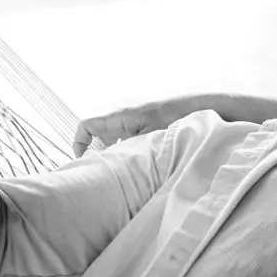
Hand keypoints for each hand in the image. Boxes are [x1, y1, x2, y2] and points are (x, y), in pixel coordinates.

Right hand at [70, 95, 213, 157]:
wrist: (197, 104)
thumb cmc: (175, 117)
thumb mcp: (149, 137)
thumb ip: (129, 150)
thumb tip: (113, 166)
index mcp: (120, 115)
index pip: (86, 124)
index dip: (78, 142)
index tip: (83, 159)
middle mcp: (122, 115)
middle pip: (97, 133)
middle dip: (96, 152)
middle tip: (103, 171)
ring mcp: (132, 119)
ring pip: (112, 137)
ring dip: (112, 152)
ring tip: (120, 169)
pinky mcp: (142, 123)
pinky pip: (125, 137)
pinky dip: (125, 149)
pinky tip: (136, 162)